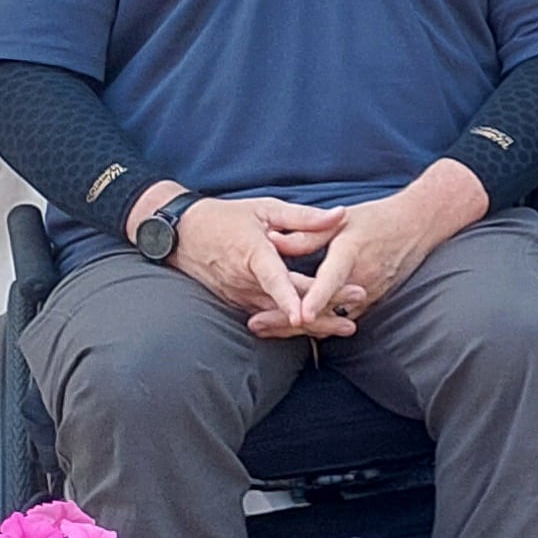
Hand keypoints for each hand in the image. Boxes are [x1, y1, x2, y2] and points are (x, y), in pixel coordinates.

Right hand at [165, 194, 342, 332]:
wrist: (181, 235)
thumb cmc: (225, 217)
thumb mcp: (265, 209)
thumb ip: (304, 216)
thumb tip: (341, 215)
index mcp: (253, 254)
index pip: (274, 279)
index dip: (289, 298)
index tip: (303, 314)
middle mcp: (245, 281)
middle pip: (286, 303)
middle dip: (321, 309)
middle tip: (356, 309)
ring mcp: (240, 296)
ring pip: (278, 317)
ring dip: (311, 323)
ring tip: (344, 326)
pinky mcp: (238, 304)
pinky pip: (268, 318)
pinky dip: (292, 324)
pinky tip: (318, 328)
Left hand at [282, 167, 487, 338]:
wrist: (419, 226)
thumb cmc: (378, 219)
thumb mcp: (342, 219)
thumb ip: (307, 233)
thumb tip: (272, 241)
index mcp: (353, 252)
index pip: (332, 278)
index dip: (316, 298)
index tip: (300, 314)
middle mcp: (363, 278)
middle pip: (325, 308)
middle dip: (290, 319)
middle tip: (255, 324)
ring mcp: (370, 293)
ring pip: (331, 317)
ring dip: (297, 325)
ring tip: (263, 327)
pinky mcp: (371, 302)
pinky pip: (340, 317)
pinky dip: (316, 324)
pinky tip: (290, 327)